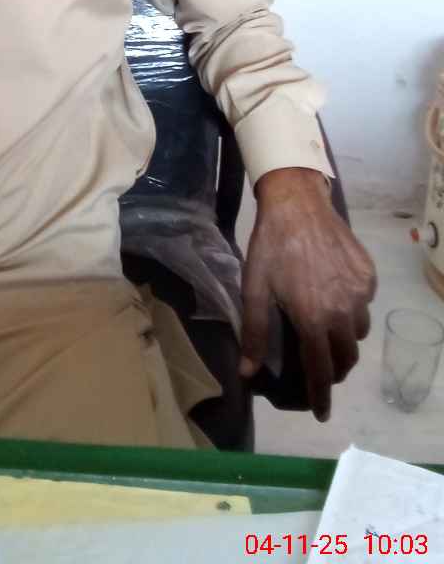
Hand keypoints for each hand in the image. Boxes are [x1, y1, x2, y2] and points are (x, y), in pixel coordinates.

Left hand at [240, 166, 376, 421]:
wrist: (297, 203)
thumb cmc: (271, 246)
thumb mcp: (254, 289)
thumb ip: (254, 333)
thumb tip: (247, 373)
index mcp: (314, 319)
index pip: (321, 370)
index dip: (321, 395)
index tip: (321, 413)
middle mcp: (343, 311)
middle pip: (346, 357)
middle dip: (333, 369)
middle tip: (319, 368)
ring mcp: (361, 292)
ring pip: (358, 332)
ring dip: (343, 339)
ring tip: (323, 330)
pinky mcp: (369, 275)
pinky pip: (364, 304)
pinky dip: (352, 309)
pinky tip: (333, 296)